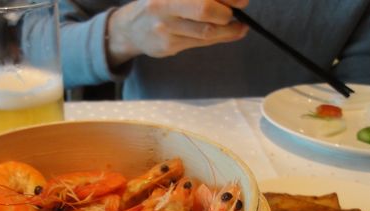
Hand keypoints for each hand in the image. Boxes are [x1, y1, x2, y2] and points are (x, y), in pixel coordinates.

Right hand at [106, 0, 248, 67]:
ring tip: (238, 26)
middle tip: (236, 12)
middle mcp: (164, 8)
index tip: (240, 1)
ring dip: (228, 30)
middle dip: (226, 13)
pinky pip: (200, 43)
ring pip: (205, 32)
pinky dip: (219, 38)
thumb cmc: (158, 5)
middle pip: (204, 10)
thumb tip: (235, 2)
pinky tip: (228, 33)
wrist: (129, 28)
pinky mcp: (167, 47)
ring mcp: (164, 30)